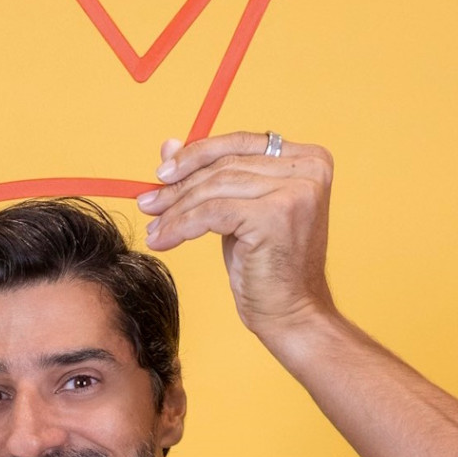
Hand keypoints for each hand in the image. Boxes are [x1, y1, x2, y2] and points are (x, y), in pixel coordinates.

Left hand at [137, 132, 335, 344]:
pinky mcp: (274, 216)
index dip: (196, 154)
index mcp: (309, 160)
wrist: (292, 313)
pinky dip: (182, 226)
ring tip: (154, 227)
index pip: (240, 143)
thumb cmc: (267, 266)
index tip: (162, 172)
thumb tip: (168, 145)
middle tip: (148, 202)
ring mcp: (294, 192)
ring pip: (215, 189)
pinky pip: (212, 213)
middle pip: (225, 165)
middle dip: (180, 185)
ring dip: (176, 209)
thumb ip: (211, 176)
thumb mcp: (237, 212)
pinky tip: (164, 240)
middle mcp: (308, 170)